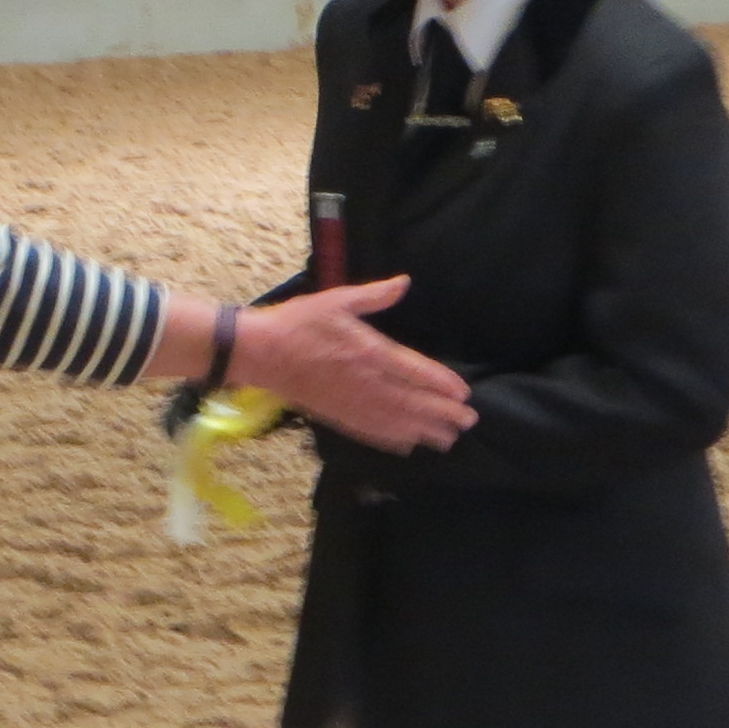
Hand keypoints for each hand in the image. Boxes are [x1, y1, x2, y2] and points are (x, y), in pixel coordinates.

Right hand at [232, 277, 474, 454]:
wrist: (260, 353)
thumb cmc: (298, 322)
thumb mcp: (337, 299)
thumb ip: (374, 295)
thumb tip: (404, 282)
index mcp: (368, 352)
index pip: (414, 371)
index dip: (442, 384)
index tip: (464, 394)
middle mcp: (364, 382)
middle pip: (412, 402)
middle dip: (443, 413)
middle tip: (468, 421)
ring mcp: (350, 403)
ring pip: (395, 422)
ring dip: (424, 430)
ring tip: (449, 438)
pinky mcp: (336, 415)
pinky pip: (370, 431)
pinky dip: (392, 439)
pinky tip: (409, 445)